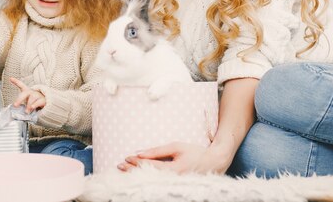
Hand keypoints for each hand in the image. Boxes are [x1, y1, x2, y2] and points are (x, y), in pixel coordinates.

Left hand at [10, 77, 45, 112]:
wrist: (45, 103)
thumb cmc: (34, 102)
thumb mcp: (27, 102)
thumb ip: (22, 104)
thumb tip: (16, 108)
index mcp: (27, 91)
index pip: (21, 85)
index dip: (16, 82)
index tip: (10, 78)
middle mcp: (32, 92)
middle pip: (25, 93)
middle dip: (19, 99)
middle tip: (15, 105)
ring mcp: (38, 95)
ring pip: (32, 98)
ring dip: (28, 105)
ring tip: (26, 112)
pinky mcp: (43, 100)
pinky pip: (38, 102)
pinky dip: (35, 104)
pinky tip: (32, 107)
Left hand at [118, 142, 232, 174]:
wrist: (214, 162)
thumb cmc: (195, 152)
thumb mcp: (176, 146)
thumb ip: (157, 150)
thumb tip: (140, 152)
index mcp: (173, 170)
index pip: (149, 166)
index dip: (136, 162)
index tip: (125, 158)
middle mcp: (173, 180)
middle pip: (147, 176)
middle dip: (132, 171)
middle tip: (119, 166)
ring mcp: (174, 185)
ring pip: (151, 182)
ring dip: (137, 176)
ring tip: (125, 172)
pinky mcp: (175, 186)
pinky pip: (158, 183)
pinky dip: (147, 180)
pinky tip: (139, 177)